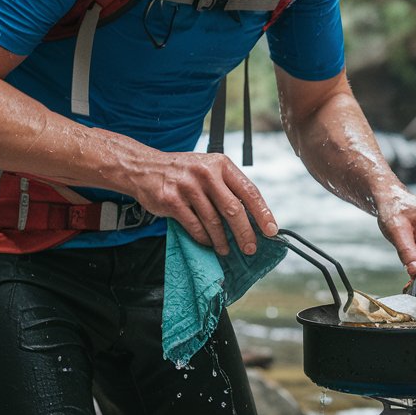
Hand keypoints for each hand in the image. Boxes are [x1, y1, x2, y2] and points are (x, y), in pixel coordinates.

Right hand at [133, 151, 277, 255]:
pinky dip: (203, 238)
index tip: (271, 230)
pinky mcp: (172, 200)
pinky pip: (194, 226)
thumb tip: (253, 217)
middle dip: (245, 232)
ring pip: (213, 221)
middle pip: (233, 209)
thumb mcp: (208, 169)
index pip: (249, 191)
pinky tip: (208, 243)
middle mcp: (206, 173)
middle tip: (251, 248)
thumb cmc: (183, 172)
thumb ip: (228, 187)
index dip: (262, 212)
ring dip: (222, 240)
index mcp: (221, 164)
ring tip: (226, 250)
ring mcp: (188, 186)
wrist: (144, 168)